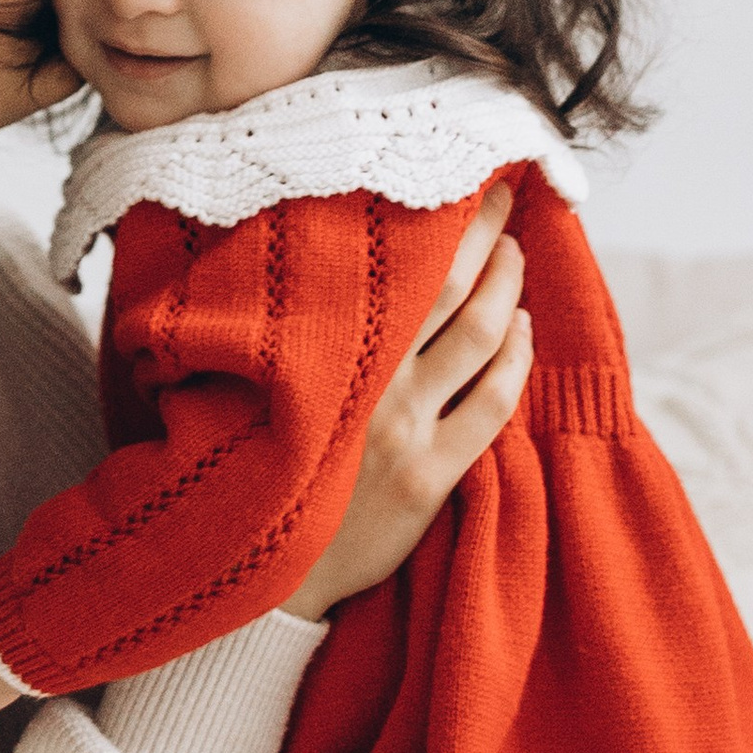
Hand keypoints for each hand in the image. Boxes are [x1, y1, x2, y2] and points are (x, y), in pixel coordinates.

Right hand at [283, 190, 531, 622]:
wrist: (254, 573)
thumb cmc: (243, 467)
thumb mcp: (231, 390)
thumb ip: (269, 331)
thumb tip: (272, 257)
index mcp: (320, 354)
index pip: (395, 266)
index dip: (440, 218)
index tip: (461, 179)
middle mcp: (368, 384)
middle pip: (450, 286)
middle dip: (488, 233)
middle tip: (507, 196)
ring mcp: (405, 431)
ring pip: (482, 335)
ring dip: (509, 286)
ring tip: (515, 256)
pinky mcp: (431, 476)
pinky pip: (496, 402)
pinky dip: (517, 355)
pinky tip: (521, 329)